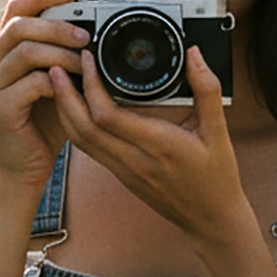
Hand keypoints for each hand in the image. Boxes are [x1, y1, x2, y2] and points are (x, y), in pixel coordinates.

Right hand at [0, 0, 89, 189]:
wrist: (26, 166)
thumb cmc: (45, 122)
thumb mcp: (57, 81)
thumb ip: (63, 54)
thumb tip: (94, 26)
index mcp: (2, 50)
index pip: (15, 8)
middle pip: (19, 25)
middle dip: (57, 25)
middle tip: (86, 35)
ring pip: (25, 51)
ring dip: (61, 53)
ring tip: (85, 62)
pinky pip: (31, 82)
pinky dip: (57, 81)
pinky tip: (72, 88)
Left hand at [49, 44, 251, 248]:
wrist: (210, 221)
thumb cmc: (217, 178)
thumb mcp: (219, 132)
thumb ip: (207, 90)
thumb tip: (194, 55)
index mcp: (158, 145)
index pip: (108, 116)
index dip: (91, 86)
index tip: (88, 59)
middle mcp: (134, 160)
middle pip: (83, 128)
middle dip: (65, 95)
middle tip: (57, 65)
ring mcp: (124, 170)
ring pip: (80, 140)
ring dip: (65, 110)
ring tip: (59, 82)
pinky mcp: (121, 175)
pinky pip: (89, 149)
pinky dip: (76, 125)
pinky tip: (76, 107)